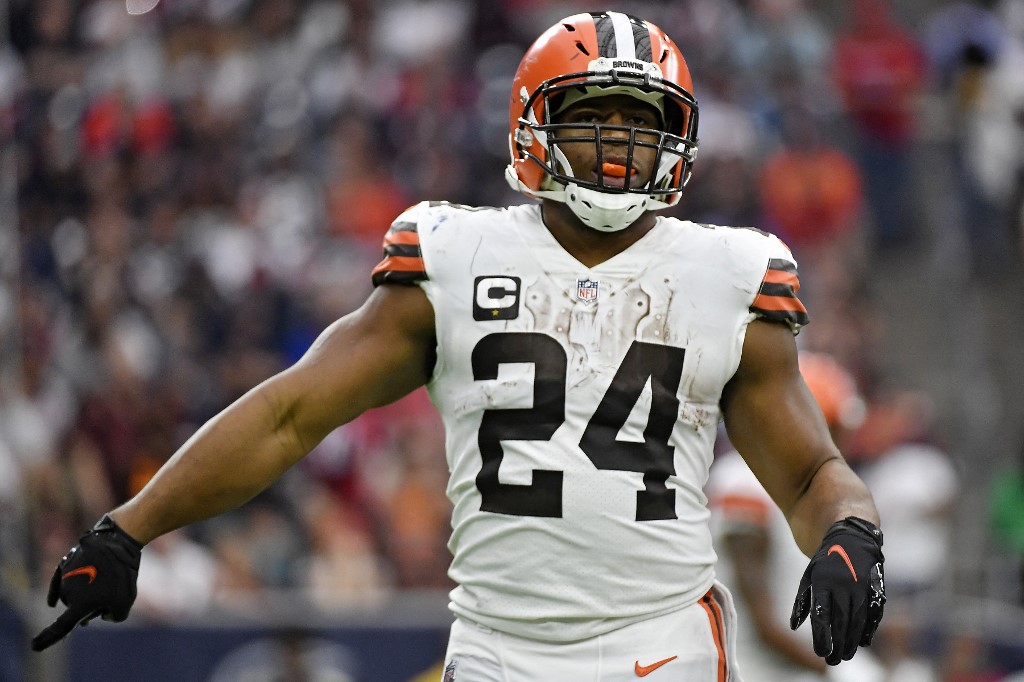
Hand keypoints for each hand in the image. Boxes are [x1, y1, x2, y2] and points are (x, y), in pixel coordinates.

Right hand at [31, 514, 142, 651]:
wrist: (117, 541)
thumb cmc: (122, 574)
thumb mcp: (126, 601)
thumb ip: (115, 616)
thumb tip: (105, 615)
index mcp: (79, 606)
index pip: (61, 627)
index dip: (48, 639)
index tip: (35, 646)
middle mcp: (67, 593)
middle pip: (75, 609)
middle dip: (89, 609)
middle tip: (108, 600)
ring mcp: (65, 577)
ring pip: (72, 595)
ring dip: (83, 596)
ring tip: (105, 584)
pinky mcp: (66, 565)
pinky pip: (58, 584)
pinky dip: (56, 593)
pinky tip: (52, 603)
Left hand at [789, 516, 884, 665]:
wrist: (851, 537)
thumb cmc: (825, 562)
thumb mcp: (809, 576)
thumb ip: (802, 602)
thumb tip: (793, 626)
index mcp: (823, 581)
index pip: (822, 615)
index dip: (822, 636)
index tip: (821, 653)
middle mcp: (843, 584)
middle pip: (841, 621)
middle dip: (837, 644)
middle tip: (833, 661)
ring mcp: (862, 586)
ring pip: (858, 620)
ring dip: (852, 641)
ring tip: (846, 655)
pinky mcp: (876, 588)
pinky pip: (873, 614)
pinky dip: (868, 630)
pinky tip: (862, 642)